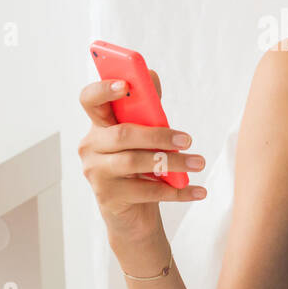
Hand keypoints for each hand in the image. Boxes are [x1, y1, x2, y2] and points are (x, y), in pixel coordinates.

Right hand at [77, 68, 206, 249]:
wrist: (132, 214)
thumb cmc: (139, 167)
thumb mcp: (142, 135)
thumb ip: (145, 107)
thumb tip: (150, 74)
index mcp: (98, 126)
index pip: (90, 100)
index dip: (103, 89)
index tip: (124, 84)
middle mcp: (90, 147)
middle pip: (122, 134)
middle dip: (158, 135)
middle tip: (187, 139)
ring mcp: (96, 173)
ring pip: (134, 162)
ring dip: (172, 162)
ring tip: (197, 163)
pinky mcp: (108, 197)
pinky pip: (146, 191)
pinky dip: (176, 191)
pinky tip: (197, 191)